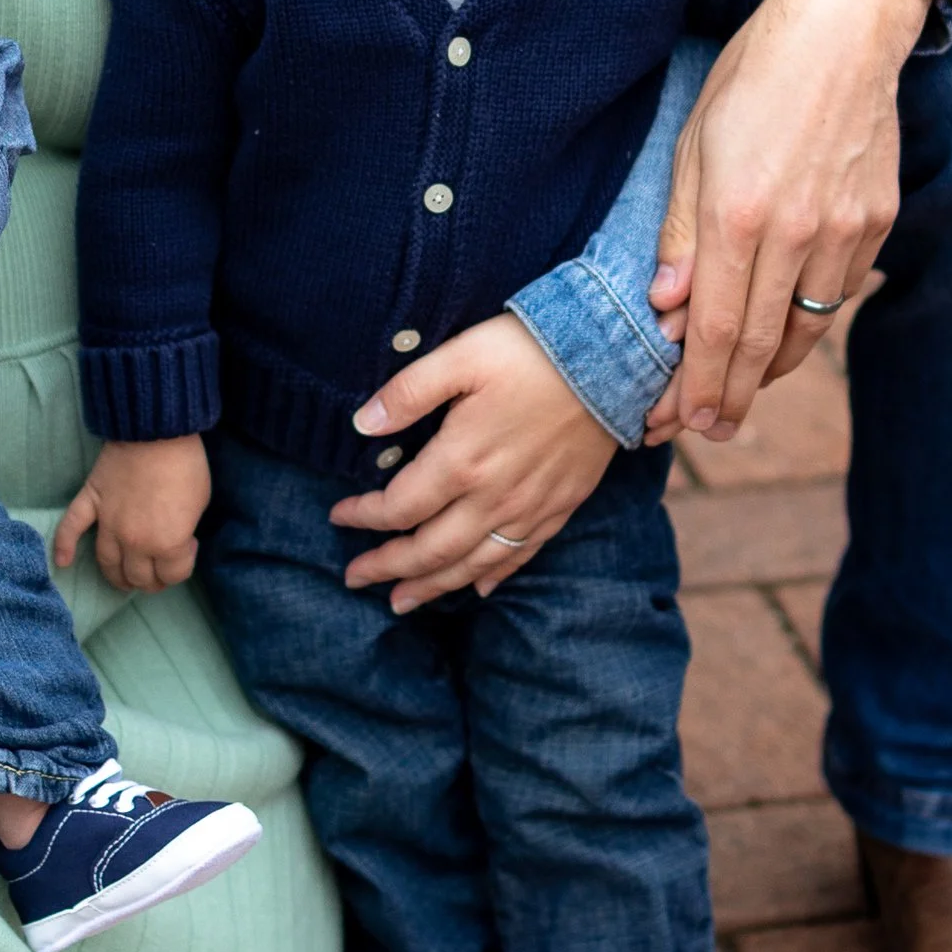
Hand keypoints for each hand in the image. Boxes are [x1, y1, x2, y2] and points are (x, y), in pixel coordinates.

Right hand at [53, 436, 211, 593]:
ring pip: (108, 563)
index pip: (172, 575)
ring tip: (124, 578)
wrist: (157, 431)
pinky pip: (71, 529)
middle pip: (138, 576)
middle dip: (151, 579)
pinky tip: (63, 563)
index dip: (182, 566)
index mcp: (166, 544)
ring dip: (117, 576)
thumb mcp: (200, 504)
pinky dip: (64, 546)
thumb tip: (176, 540)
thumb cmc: (186, 466)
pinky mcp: (91, 503)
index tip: (187, 546)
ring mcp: (108, 524)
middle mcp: (134, 542)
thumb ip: (184, 531)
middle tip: (157, 569)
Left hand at [332, 314, 614, 609]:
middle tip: (354, 578)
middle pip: (429, 550)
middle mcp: (493, 497)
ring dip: (432, 586)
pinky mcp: (560, 507)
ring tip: (401, 601)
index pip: (398, 507)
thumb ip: (408, 392)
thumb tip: (362, 425)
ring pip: (472, 565)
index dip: (363, 517)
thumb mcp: (461, 355)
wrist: (614, 360)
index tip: (338, 515)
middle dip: (387, 567)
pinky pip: (520, 556)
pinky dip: (492, 577)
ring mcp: (529, 508)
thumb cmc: (531, 350)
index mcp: (461, 461)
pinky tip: (477, 588)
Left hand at [645, 0, 932, 445]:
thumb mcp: (693, 144)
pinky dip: (808, 319)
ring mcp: (844, 230)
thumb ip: (680, 231)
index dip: (693, 385)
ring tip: (739, 395)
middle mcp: (794, 231)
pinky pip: (839, 291)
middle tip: (705, 432)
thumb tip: (664, 308)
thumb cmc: (753, 76)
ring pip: (805, 327)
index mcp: (737, 212)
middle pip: (757, 342)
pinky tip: (784, 331)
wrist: (845, 30)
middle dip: (727, 398)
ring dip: (769, 370)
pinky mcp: (877, 221)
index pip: (711, 327)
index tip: (676, 422)